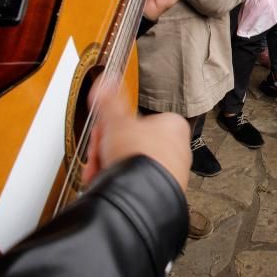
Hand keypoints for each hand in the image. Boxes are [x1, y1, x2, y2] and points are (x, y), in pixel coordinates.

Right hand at [82, 77, 190, 192]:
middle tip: (99, 155)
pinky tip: (109, 185)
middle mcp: (177, 148)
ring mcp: (171, 172)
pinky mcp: (162, 192)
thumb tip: (105, 82)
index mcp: (172, 125)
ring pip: (133, 165)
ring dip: (111, 167)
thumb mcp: (117, 121)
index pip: (137, 121)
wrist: (143, 194)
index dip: (113, 127)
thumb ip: (109, 101)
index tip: (101, 132)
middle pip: (132, 143)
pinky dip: (120, 184)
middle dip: (109, 150)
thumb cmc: (140, 156)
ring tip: (102, 173)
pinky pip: (136, 184)